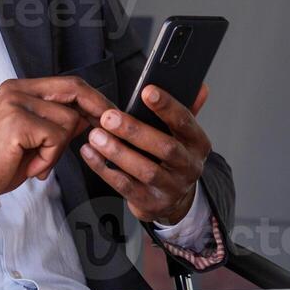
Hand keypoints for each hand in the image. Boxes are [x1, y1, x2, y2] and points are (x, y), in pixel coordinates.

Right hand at [0, 76, 112, 240]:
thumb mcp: (31, 139)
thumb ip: (56, 124)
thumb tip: (91, 117)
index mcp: (19, 90)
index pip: (68, 83)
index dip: (94, 98)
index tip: (110, 114)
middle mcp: (17, 90)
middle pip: (74, 89)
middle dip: (96, 110)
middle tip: (104, 131)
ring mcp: (16, 103)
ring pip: (68, 121)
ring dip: (59, 150)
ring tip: (36, 163)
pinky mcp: (17, 122)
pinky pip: (56, 138)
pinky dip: (49, 158)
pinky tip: (30, 167)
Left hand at [78, 83, 210, 225]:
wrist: (175, 200)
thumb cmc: (173, 157)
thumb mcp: (183, 134)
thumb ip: (188, 108)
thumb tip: (199, 86)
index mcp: (198, 144)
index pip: (186, 121)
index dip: (167, 106)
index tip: (147, 91)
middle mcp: (189, 167)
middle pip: (165, 148)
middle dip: (135, 131)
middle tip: (109, 117)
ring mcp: (172, 188)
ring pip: (145, 170)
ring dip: (118, 151)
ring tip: (96, 136)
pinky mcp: (151, 203)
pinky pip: (125, 186)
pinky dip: (105, 169)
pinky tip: (90, 154)